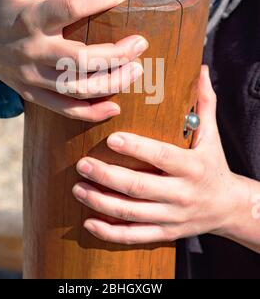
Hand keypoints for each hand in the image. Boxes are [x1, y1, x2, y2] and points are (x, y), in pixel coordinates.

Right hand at [0, 0, 147, 121]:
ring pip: (77, 88)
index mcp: (30, 19)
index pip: (69, 8)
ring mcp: (33, 77)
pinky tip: (115, 108)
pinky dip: (91, 113)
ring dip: (112, 83)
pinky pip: (65, 109)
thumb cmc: (8, 6)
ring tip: (137, 70)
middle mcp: (33, 51)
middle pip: (80, 59)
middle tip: (141, 43)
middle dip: (116, 54)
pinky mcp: (34, 95)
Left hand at [73, 66, 247, 243]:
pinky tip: (89, 221)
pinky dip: (110, 232)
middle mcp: (182, 194)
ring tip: (78, 187)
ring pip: (132, 213)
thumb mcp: (212, 135)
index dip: (137, 149)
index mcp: (193, 166)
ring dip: (101, 202)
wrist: (229, 207)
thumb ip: (204, 102)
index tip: (111, 139)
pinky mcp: (166, 232)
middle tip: (82, 164)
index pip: (162, 157)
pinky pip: (134, 237)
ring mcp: (173, 217)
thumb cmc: (214, 164)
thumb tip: (199, 69)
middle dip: (107, 176)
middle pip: (140, 187)